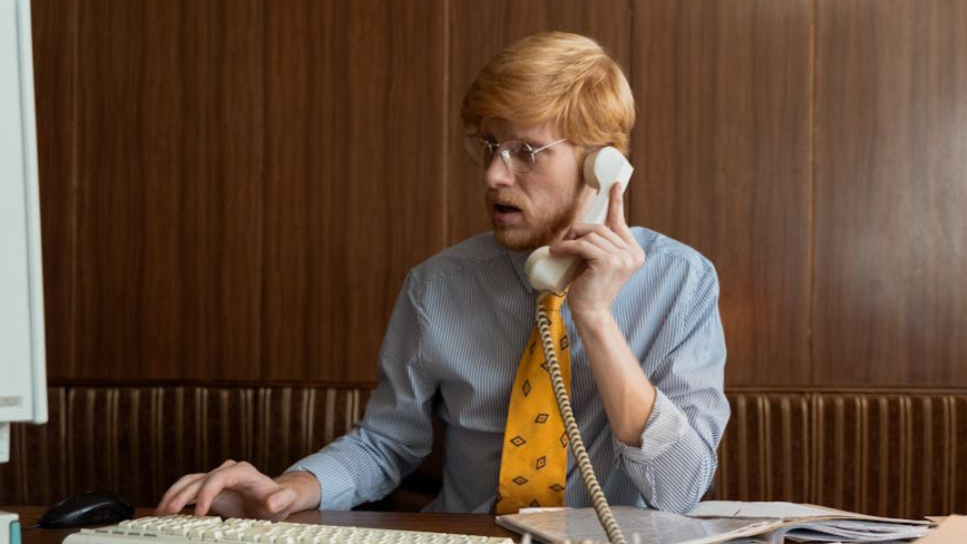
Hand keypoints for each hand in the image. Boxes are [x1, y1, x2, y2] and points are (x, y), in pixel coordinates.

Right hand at [155, 460, 319, 519]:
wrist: (274, 499)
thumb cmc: (279, 499)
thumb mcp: (285, 501)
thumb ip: (282, 500)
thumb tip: (273, 501)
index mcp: (243, 472)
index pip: (220, 477)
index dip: (208, 492)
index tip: (200, 512)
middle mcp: (226, 472)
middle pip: (200, 479)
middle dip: (182, 495)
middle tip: (168, 512)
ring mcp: (215, 480)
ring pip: (189, 483)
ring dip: (173, 495)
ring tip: (160, 512)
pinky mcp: (208, 491)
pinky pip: (188, 491)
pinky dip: (176, 499)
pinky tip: (165, 512)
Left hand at [549, 183, 644, 320]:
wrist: (590, 311)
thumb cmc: (590, 286)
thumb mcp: (599, 261)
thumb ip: (602, 244)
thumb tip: (584, 224)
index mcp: (635, 252)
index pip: (621, 223)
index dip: (616, 203)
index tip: (614, 186)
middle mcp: (633, 254)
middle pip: (601, 227)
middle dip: (579, 230)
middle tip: (564, 241)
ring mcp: (622, 258)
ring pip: (591, 235)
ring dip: (571, 239)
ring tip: (560, 249)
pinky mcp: (608, 262)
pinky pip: (582, 245)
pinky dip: (566, 246)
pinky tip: (556, 251)